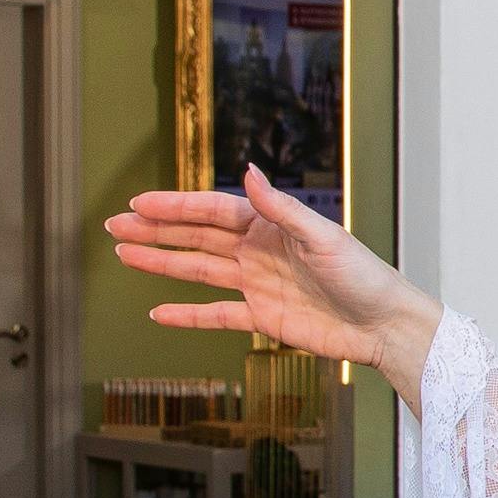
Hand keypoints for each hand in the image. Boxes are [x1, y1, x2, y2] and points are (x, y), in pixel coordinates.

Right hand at [106, 167, 440, 393]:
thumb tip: (247, 171)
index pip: (212, 211)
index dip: (174, 207)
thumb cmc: (363, 275)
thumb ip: (281, 208)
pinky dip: (186, 314)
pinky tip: (157, 311)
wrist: (384, 325)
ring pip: (197, 270)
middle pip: (196, 237)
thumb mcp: (323, 238)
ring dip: (160, 262)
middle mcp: (258, 251)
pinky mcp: (261, 318)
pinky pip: (214, 315)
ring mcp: (256, 284)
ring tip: (123, 254)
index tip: (138, 204)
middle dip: (155, 229)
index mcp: (271, 225)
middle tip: (114, 225)